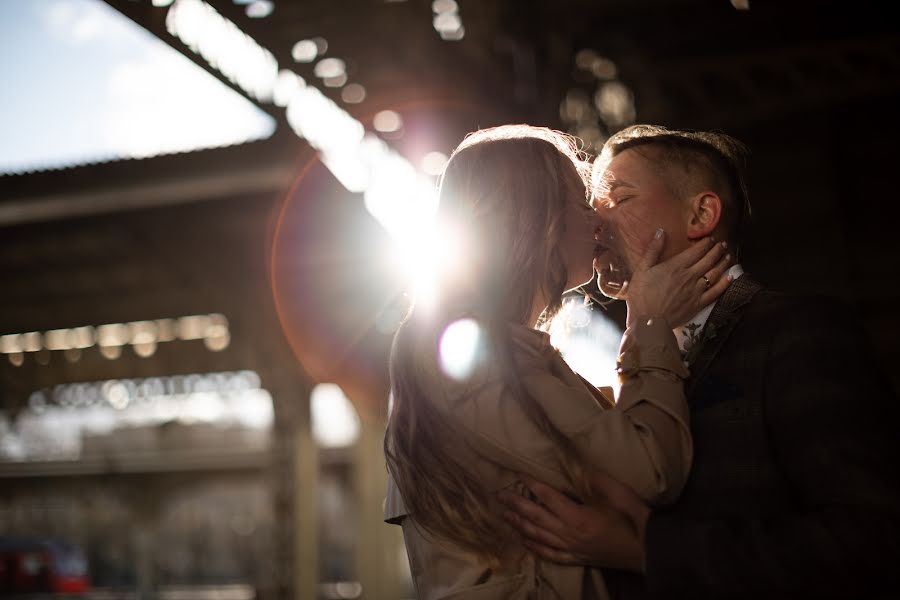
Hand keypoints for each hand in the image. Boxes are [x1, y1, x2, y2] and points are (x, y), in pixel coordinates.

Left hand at [497, 472, 650, 571]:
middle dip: (517, 506)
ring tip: (506, 516)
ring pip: (539, 537)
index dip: (531, 484)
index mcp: (577, 516)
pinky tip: (526, 543)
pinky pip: (551, 555)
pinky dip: (536, 548)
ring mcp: (572, 549)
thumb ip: (594, 478)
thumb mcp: (615, 492)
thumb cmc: (632, 518)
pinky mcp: (578, 559)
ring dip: (521, 526)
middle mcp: (569, 534)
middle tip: (501, 496)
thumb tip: (576, 464)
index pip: (547, 497)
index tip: (517, 473)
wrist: (649, 549)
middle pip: (536, 518)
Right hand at [624, 231, 730, 327]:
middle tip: (723, 244)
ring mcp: (696, 291)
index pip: (696, 251)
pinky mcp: (698, 304)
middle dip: (717, 250)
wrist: (649, 322)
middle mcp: (690, 276)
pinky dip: (725, 284)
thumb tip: (661, 232)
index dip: (706, 243)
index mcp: (676, 266)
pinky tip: (730, 277)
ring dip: (723, 263)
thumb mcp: (641, 270)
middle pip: (709, 260)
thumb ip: (653, 250)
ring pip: (715, 273)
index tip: (711, 238)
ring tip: (728, 256)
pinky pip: (716, 292)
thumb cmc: (641, 296)